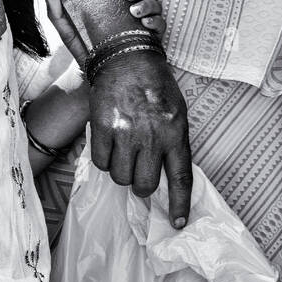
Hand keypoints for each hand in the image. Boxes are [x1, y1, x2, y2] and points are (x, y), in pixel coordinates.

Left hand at [46, 0, 164, 66]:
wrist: (96, 79)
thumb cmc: (84, 51)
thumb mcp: (69, 33)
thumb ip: (58, 15)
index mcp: (115, 3)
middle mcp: (132, 10)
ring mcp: (143, 23)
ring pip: (155, 4)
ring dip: (148, 3)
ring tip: (135, 11)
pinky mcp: (151, 39)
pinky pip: (161, 25)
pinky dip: (156, 21)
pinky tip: (146, 24)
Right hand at [89, 46, 191, 226]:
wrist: (127, 58)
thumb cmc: (155, 85)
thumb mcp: (176, 113)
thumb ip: (173, 143)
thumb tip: (168, 176)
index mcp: (175, 133)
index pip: (180, 178)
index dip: (180, 205)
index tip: (178, 223)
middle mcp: (152, 136)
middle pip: (145, 185)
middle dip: (142, 185)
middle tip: (139, 175)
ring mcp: (126, 133)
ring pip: (121, 177)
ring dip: (121, 172)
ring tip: (123, 155)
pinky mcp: (103, 128)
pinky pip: (101, 163)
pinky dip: (104, 160)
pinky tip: (109, 145)